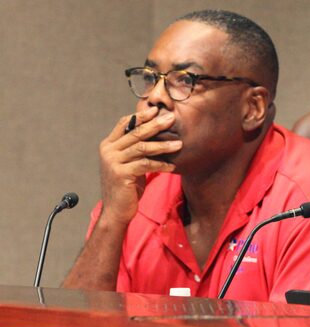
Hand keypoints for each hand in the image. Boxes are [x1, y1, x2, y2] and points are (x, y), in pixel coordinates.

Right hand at [99, 107, 181, 224]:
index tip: (157, 110)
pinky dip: (160, 165)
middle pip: (135, 132)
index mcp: (108, 145)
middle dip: (155, 125)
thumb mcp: (129, 165)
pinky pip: (145, 164)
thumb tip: (156, 134)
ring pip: (142, 147)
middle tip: (171, 119)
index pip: (124, 123)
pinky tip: (172, 166)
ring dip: (163, 146)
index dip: (140, 115)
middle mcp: (108, 151)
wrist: (116, 211)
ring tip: (179, 144)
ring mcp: (113, 162)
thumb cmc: (126, 188)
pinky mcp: (121, 174)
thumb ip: (135, 150)